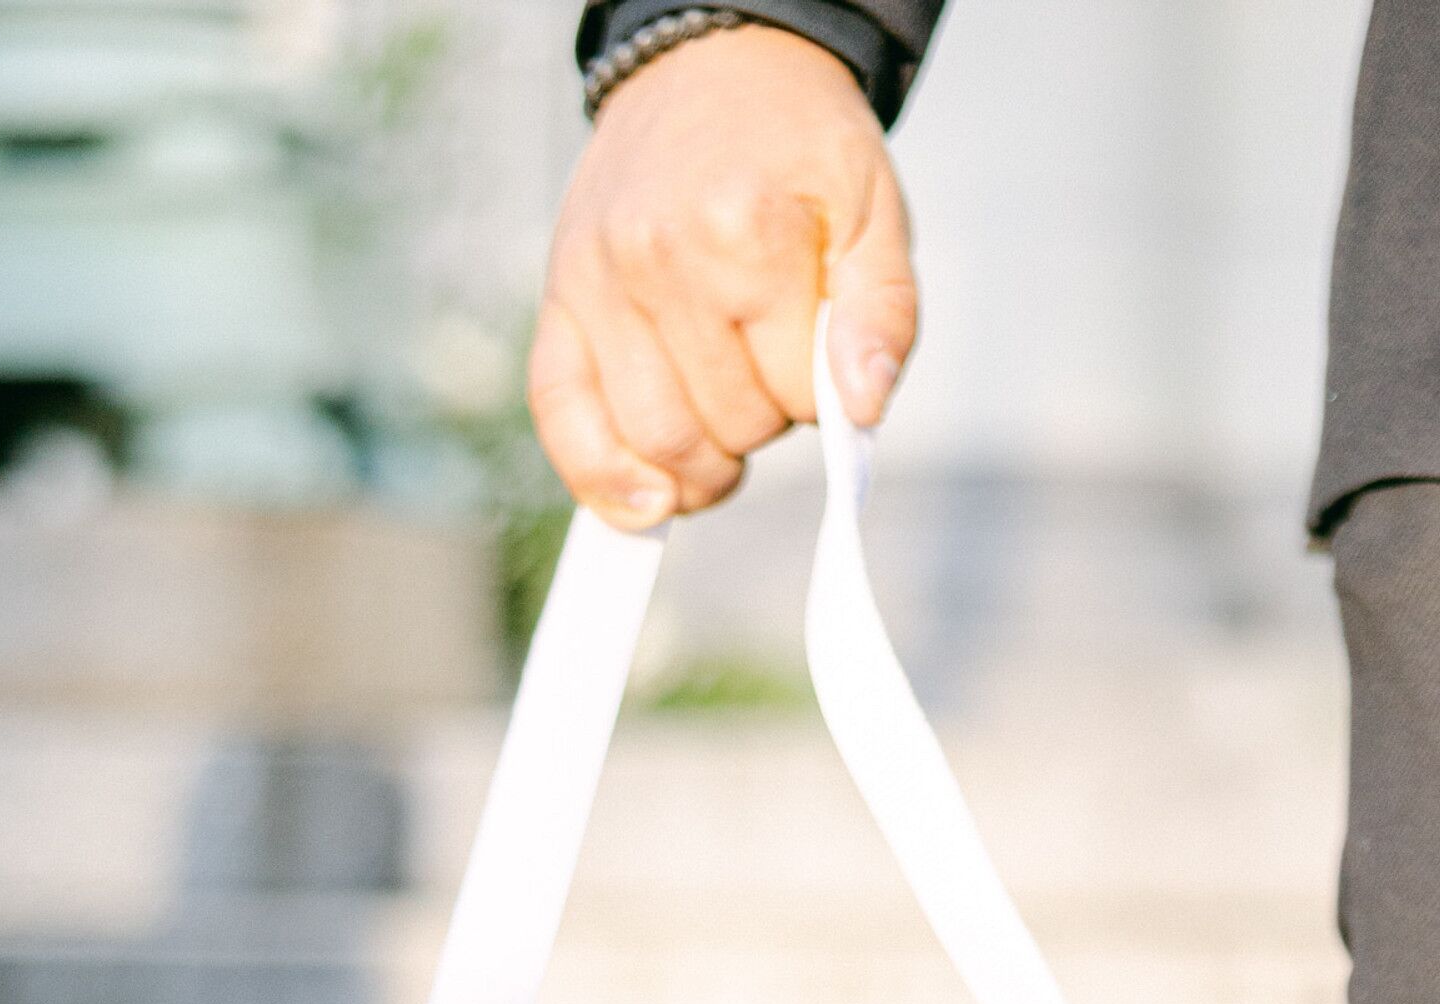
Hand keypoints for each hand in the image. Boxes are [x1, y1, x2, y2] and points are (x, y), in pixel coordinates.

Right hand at [530, 23, 917, 524]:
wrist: (712, 67)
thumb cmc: (796, 146)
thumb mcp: (871, 208)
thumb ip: (880, 312)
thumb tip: (860, 408)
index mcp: (746, 231)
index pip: (796, 395)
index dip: (818, 395)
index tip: (813, 351)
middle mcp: (660, 257)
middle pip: (725, 428)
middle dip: (761, 424)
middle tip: (766, 368)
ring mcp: (599, 281)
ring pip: (656, 441)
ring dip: (698, 462)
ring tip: (720, 424)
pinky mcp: (558, 298)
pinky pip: (562, 418)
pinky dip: (602, 478)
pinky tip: (646, 500)